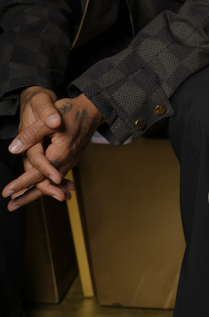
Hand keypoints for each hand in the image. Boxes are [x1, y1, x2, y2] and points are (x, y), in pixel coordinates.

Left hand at [2, 89, 101, 210]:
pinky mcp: (70, 158)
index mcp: (60, 153)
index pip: (38, 173)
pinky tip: (40, 191)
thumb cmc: (70, 111)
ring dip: (35, 192)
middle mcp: (66, 161)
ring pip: (51, 182)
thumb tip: (14, 148)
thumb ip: (31, 134)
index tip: (7, 191)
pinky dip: (47, 184)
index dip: (22, 183)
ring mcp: (69, 161)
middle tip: (11, 206)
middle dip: (27, 196)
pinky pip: (57, 176)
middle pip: (45, 183)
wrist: (92, 110)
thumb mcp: (48, 120)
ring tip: (19, 202)